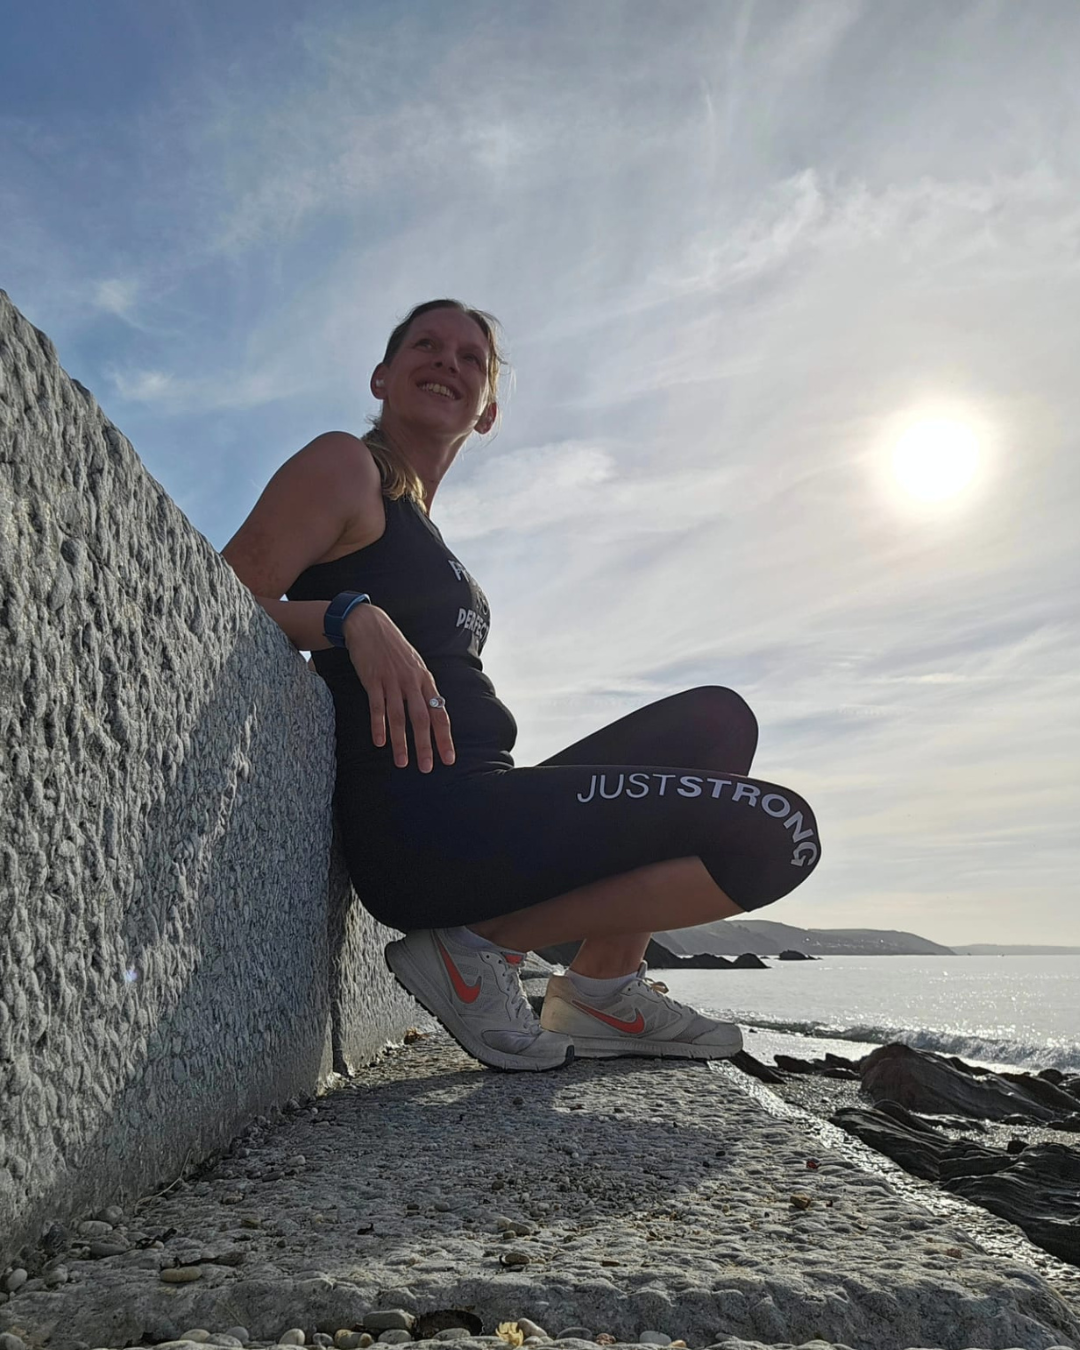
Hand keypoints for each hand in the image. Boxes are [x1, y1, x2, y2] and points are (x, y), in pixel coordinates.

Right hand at [342, 603, 454, 772]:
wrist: (369, 625)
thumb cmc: (393, 648)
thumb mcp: (414, 665)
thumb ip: (422, 688)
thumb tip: (433, 710)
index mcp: (425, 680)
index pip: (439, 713)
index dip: (444, 737)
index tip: (449, 758)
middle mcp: (412, 682)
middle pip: (422, 718)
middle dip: (426, 745)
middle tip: (428, 767)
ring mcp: (392, 680)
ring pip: (399, 716)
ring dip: (401, 741)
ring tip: (402, 763)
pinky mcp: (373, 679)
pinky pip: (377, 706)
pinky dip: (379, 725)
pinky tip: (380, 742)